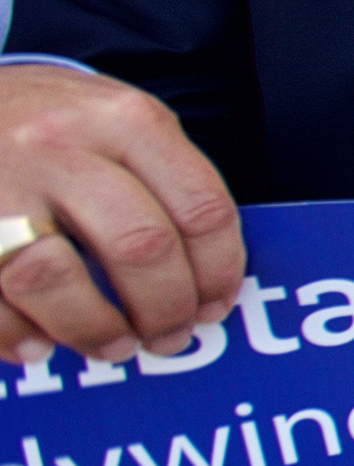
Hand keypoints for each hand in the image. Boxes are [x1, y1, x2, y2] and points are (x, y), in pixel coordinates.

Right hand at [0, 66, 244, 362]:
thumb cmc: (52, 121)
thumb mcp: (118, 120)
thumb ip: (163, 180)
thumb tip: (208, 276)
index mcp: (126, 119)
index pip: (200, 208)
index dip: (219, 272)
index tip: (216, 306)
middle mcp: (62, 145)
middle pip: (140, 246)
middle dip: (165, 308)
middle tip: (170, 337)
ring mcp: (1, 184)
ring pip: (56, 278)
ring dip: (95, 328)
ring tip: (113, 346)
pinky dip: (18, 334)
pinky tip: (40, 345)